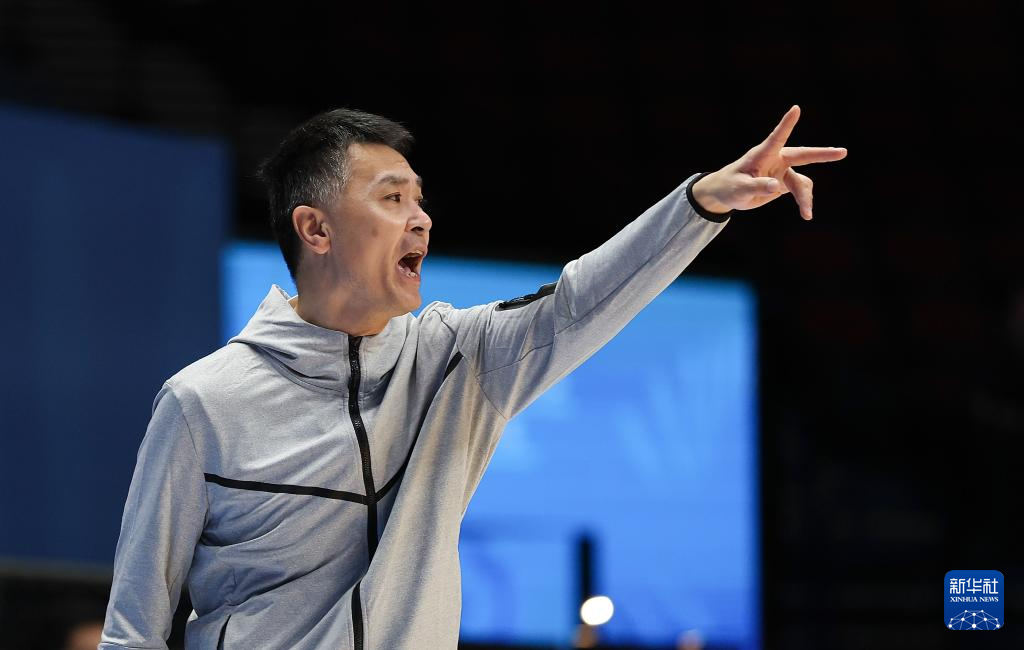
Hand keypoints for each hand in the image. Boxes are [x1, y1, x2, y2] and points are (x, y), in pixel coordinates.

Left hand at [690, 105, 846, 219]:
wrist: (727, 194)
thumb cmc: (730, 187)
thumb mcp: (740, 189)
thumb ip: (757, 186)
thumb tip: (776, 187)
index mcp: (762, 155)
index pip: (776, 137)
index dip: (787, 124)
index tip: (796, 108)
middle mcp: (776, 159)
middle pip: (802, 156)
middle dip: (822, 155)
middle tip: (842, 152)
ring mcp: (782, 170)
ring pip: (801, 182)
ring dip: (805, 196)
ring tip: (807, 214)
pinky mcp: (784, 182)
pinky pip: (800, 189)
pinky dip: (804, 201)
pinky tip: (806, 213)